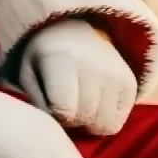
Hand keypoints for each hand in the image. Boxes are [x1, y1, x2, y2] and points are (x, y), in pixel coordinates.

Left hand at [20, 19, 136, 136]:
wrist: (75, 30)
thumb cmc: (44, 56)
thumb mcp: (27, 71)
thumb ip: (34, 100)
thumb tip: (52, 127)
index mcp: (62, 60)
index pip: (64, 111)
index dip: (55, 116)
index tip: (51, 104)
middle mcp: (93, 65)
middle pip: (85, 119)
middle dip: (72, 121)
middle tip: (65, 106)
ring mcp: (115, 74)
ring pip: (104, 126)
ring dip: (89, 123)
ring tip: (79, 106)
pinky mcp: (130, 82)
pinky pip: (117, 123)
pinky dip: (104, 120)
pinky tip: (94, 104)